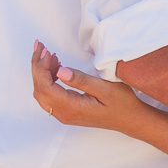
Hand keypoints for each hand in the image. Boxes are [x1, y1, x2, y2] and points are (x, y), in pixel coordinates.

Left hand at [31, 43, 146, 132]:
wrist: (130, 120)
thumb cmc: (122, 104)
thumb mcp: (105, 88)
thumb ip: (81, 80)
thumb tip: (60, 71)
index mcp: (72, 108)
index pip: (46, 86)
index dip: (42, 67)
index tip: (47, 51)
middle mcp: (64, 114)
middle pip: (39, 89)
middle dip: (37, 66)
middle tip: (42, 47)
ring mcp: (64, 115)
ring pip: (42, 93)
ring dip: (41, 73)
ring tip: (48, 55)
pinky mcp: (67, 112)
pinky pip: (49, 96)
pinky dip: (48, 80)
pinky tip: (56, 68)